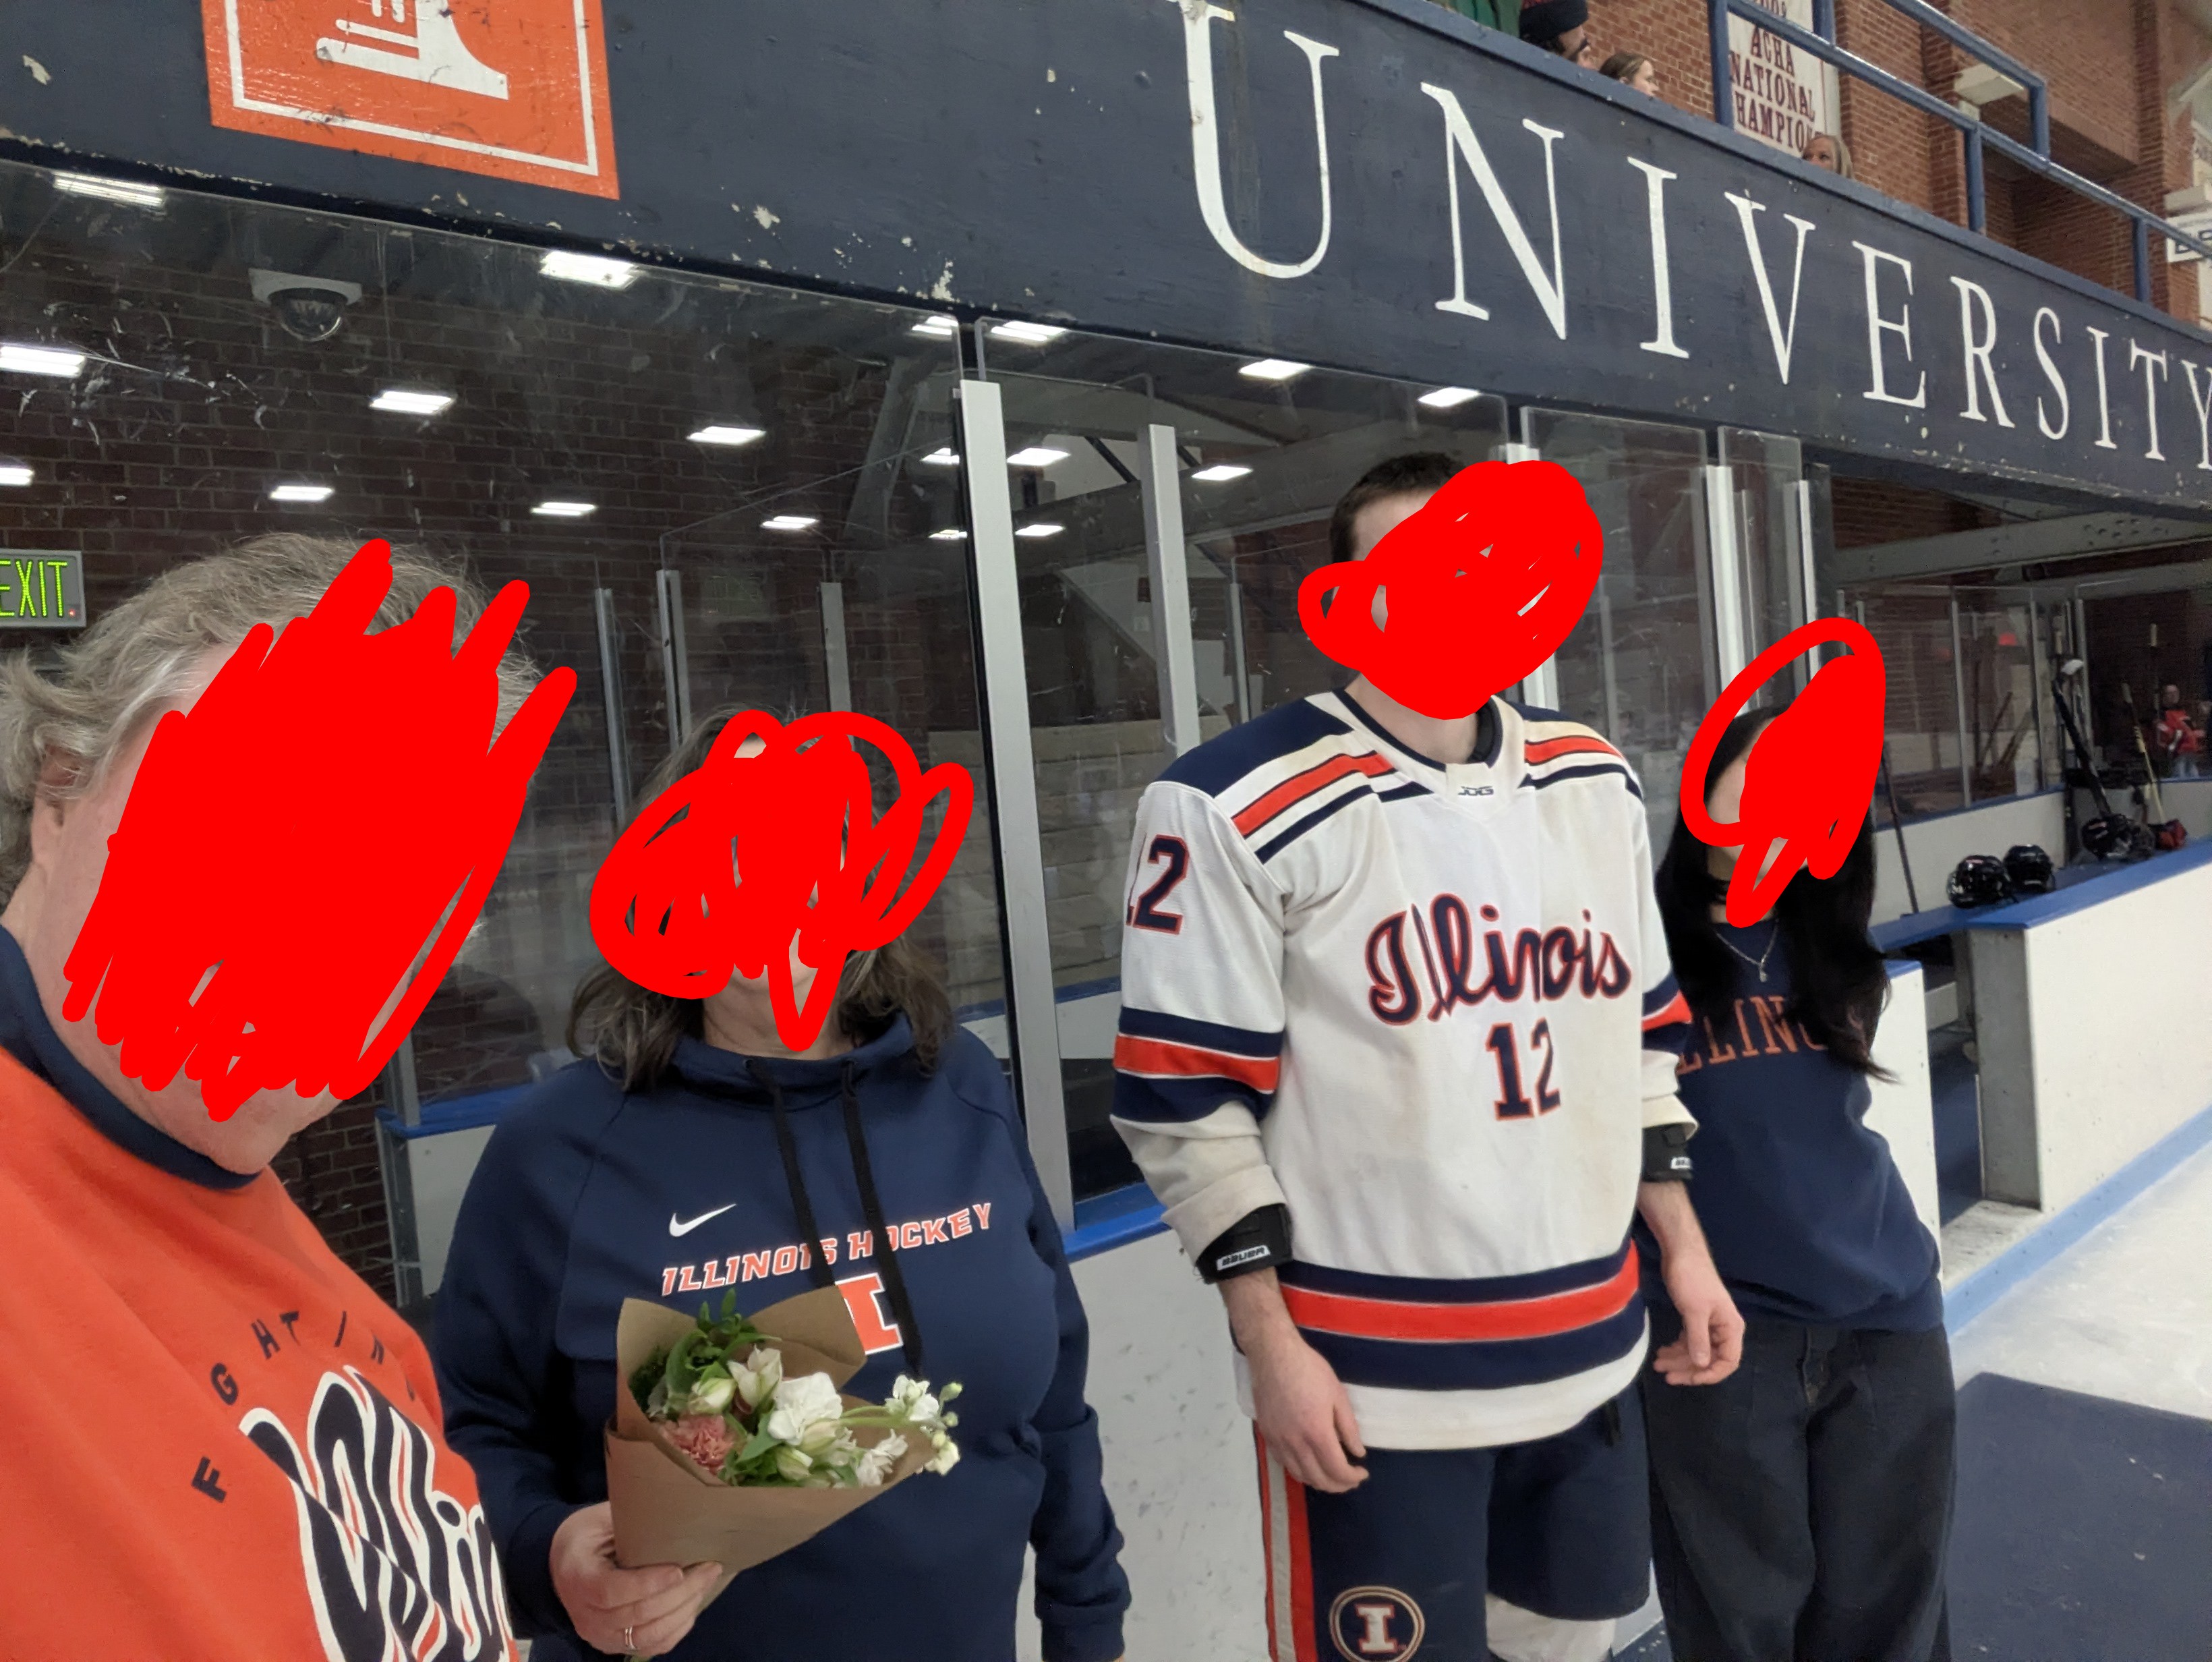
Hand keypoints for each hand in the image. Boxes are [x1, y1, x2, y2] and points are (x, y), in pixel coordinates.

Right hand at [549, 1503, 722, 1657]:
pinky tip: (693, 1605)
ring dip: (683, 1611)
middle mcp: (585, 1614)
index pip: (611, 1591)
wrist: (565, 1564)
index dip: (647, 1584)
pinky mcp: (614, 1645)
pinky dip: (677, 1629)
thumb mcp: (600, 1519)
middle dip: (679, 1593)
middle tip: (708, 1569)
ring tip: (706, 1584)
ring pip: (647, 1635)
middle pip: (636, 1615)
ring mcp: (599, 1635)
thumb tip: (675, 1510)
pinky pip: (651, 1647)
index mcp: (578, 1577)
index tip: (678, 1570)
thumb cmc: (588, 1535)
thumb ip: (629, 1522)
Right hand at [1222, 1271, 1366, 1491]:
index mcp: (1317, 1433)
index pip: (1337, 1470)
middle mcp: (1296, 1443)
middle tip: (1350, 1478)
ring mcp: (1278, 1441)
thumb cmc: (1309, 1369)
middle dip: (1338, 1485)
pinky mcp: (1267, 1435)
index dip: (1352, 1477)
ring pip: (1299, 1475)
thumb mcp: (1337, 1394)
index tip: (1362, 1472)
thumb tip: (1358, 1453)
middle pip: (1318, 1479)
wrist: (1273, 1354)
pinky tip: (1308, 1463)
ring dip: (1318, 1481)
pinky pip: (1284, 1463)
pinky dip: (1299, 1470)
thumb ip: (1348, 1428)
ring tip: (1331, 1475)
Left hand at [1652, 1245, 1743, 1386]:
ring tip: (1658, 1364)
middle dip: (1688, 1368)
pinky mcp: (1696, 1318)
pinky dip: (1677, 1347)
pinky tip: (1664, 1351)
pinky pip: (1689, 1340)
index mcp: (1731, 1328)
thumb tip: (1702, 1365)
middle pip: (1710, 1359)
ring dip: (1679, 1359)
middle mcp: (1723, 1329)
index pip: (1728, 1361)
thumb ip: (1699, 1339)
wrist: (1681, 1253)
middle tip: (1665, 1375)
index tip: (1690, 1379)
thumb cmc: (1691, 1280)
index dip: (1711, 1374)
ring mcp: (1710, 1324)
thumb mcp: (1694, 1311)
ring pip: (1697, 1351)